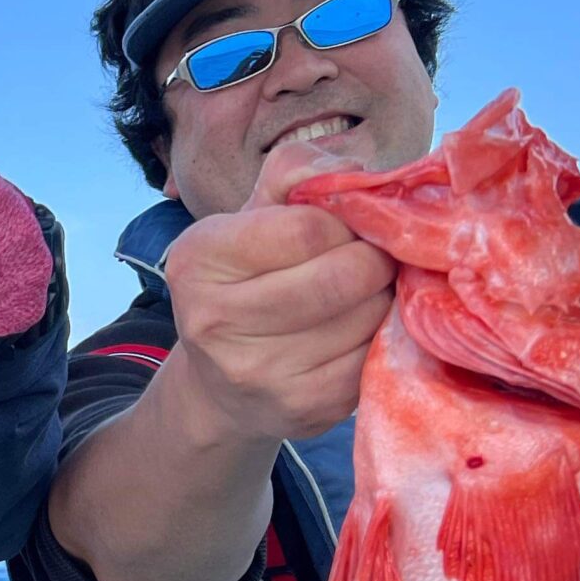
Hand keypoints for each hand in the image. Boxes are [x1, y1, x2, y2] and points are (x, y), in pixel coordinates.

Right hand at [158, 143, 395, 447]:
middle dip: (373, 259)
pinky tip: (360, 330)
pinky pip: (373, 357)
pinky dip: (380, 337)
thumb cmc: (248, 282)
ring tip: (363, 294)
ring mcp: (256, 372)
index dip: (344, 222)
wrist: (221, 385)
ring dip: (382, 298)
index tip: (343, 228)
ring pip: (366, 316)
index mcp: (197, 259)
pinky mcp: (301, 408)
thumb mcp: (253, 218)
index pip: (307, 227)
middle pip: (341, 275)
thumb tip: (356, 172)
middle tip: (369, 259)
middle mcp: (213, 320)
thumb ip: (296, 174)